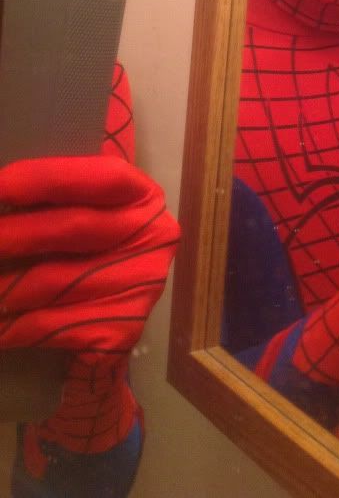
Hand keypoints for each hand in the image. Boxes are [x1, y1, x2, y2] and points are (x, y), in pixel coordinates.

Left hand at [0, 155, 178, 354]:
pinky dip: (9, 326)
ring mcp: (140, 287)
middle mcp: (153, 239)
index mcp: (145, 198)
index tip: (2, 185)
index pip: (105, 177)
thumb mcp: (91, 212)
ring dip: (3, 286)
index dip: (49, 178)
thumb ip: (66, 194)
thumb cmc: (88, 254)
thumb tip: (8, 187)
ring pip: (50, 282)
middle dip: (15, 233)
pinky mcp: (119, 330)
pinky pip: (47, 326)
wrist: (109, 326)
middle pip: (75, 227)